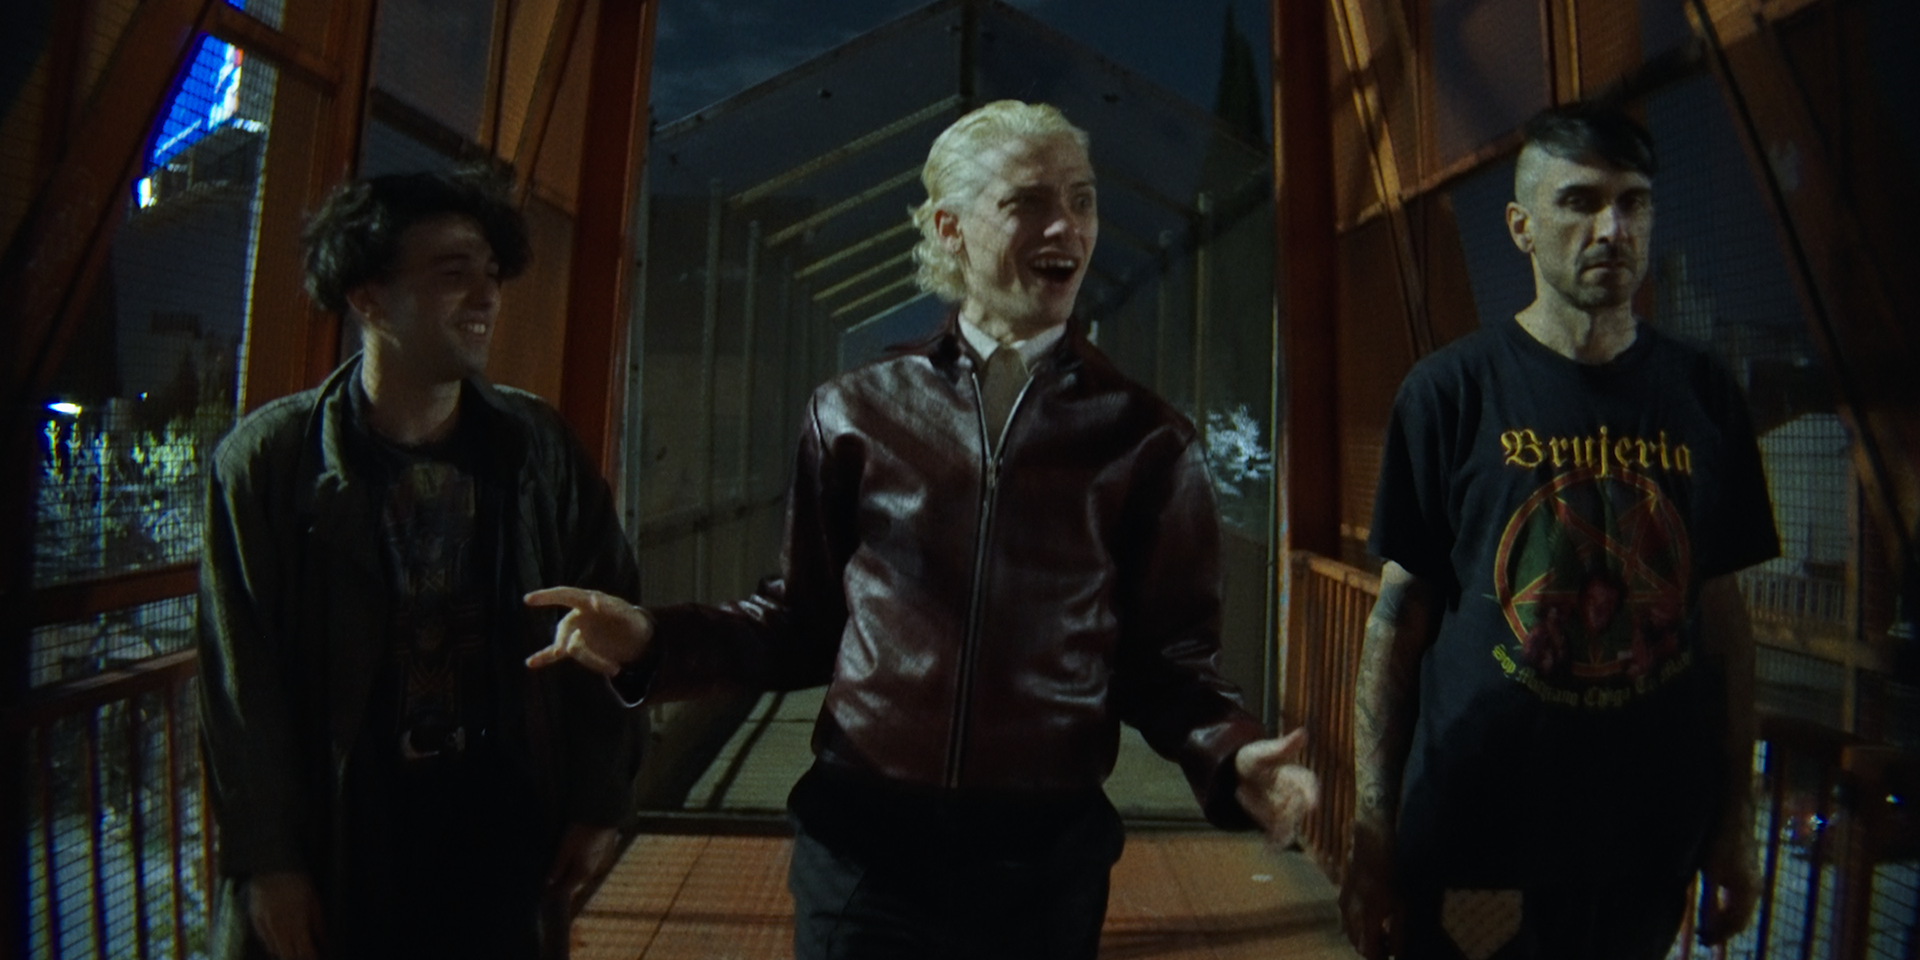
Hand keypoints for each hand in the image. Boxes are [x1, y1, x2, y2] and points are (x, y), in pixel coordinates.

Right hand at [247, 871, 323, 959]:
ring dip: (287, 954)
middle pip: (289, 955)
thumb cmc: (298, 883)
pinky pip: (265, 941)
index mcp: (298, 923)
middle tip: (307, 955)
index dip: (312, 957)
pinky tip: (280, 945)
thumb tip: (324, 941)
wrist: (273, 867)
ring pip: (276, 950)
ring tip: (295, 953)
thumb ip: (319, 924)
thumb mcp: (315, 901)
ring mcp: (266, 926)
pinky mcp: (256, 921)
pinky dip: (273, 946)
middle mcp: (280, 928)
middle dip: (299, 958)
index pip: (305, 951)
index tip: (317, 957)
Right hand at [524, 587, 653, 676]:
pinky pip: (557, 654)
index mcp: (588, 601)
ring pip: (571, 648)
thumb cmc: (632, 623)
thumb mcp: (628, 614)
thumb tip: (593, 600)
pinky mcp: (577, 648)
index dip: (546, 597)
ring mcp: (576, 633)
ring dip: (592, 661)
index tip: (528, 600)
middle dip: (565, 640)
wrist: (637, 641)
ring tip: (615, 669)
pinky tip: (530, 663)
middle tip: (563, 651)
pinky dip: (544, 657)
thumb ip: (612, 607)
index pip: (564, 595)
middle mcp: (578, 616)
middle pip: (565, 628)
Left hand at [546, 822, 619, 902]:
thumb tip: (549, 883)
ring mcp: (603, 862)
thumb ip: (557, 867)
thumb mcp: (565, 848)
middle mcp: (595, 871)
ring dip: (573, 872)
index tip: (544, 891)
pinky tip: (577, 855)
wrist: (603, 813)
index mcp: (584, 872)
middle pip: (576, 881)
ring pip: (584, 872)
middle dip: (564, 882)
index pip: (566, 889)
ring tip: (562, 867)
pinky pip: (592, 863)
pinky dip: (582, 863)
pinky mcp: (608, 853)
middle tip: (551, 879)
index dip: (554, 891)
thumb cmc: (582, 830)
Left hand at [1233, 729, 1318, 846]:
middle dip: (1292, 812)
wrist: (1236, 775)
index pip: (1309, 783)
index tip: (1313, 803)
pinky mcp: (1273, 823)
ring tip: (1277, 839)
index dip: (1311, 793)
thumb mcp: (1262, 752)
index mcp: (1295, 775)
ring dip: (1284, 831)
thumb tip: (1303, 732)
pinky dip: (1274, 843)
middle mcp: (1294, 795)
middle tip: (1282, 812)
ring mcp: (1284, 810)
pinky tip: (1269, 850)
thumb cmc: (1254, 760)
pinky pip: (1277, 835)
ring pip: (1289, 823)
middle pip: (1299, 807)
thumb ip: (1282, 747)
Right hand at [1339, 817, 1401, 959]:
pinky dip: (1357, 927)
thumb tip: (1398, 955)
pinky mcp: (1342, 896)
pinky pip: (1346, 921)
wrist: (1372, 843)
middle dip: (1373, 949)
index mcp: (1367, 917)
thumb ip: (1399, 932)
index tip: (1393, 953)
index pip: (1368, 952)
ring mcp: (1343, 905)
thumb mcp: (1402, 903)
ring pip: (1350, 935)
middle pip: (1357, 946)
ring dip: (1364, 938)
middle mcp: (1351, 915)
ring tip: (1383, 930)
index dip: (1380, 957)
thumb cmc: (1393, 871)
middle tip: (1391, 942)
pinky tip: (1371, 917)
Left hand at [1696, 815, 1759, 945]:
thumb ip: (1710, 901)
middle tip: (1702, 938)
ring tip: (1706, 927)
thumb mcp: (1712, 873)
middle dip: (1722, 931)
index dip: (1719, 934)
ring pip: (1741, 911)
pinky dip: (1727, 909)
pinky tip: (1715, 910)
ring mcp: (1753, 881)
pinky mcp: (1747, 874)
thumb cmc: (1721, 842)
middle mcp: (1754, 889)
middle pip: (1740, 920)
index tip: (1702, 940)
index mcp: (1748, 891)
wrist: (1734, 815)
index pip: (1735, 924)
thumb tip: (1706, 925)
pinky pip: (1740, 901)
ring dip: (1724, 921)